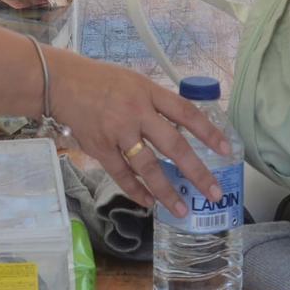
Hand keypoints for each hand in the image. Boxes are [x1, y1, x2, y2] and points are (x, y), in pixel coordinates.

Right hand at [47, 46, 229, 214]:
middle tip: (213, 192)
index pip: (186, 113)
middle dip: (196, 171)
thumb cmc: (101, 80)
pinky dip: (136, 191)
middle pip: (173, 145)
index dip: (208, 132)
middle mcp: (136, 112)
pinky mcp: (100, 148)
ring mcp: (117, 132)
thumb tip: (182, 128)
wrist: (62, 83)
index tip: (226, 150)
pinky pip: (122, 174)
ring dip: (167, 191)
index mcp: (148, 92)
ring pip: (148, 167)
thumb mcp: (134, 82)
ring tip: (182, 209)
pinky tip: (149, 203)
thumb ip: (156, 103)